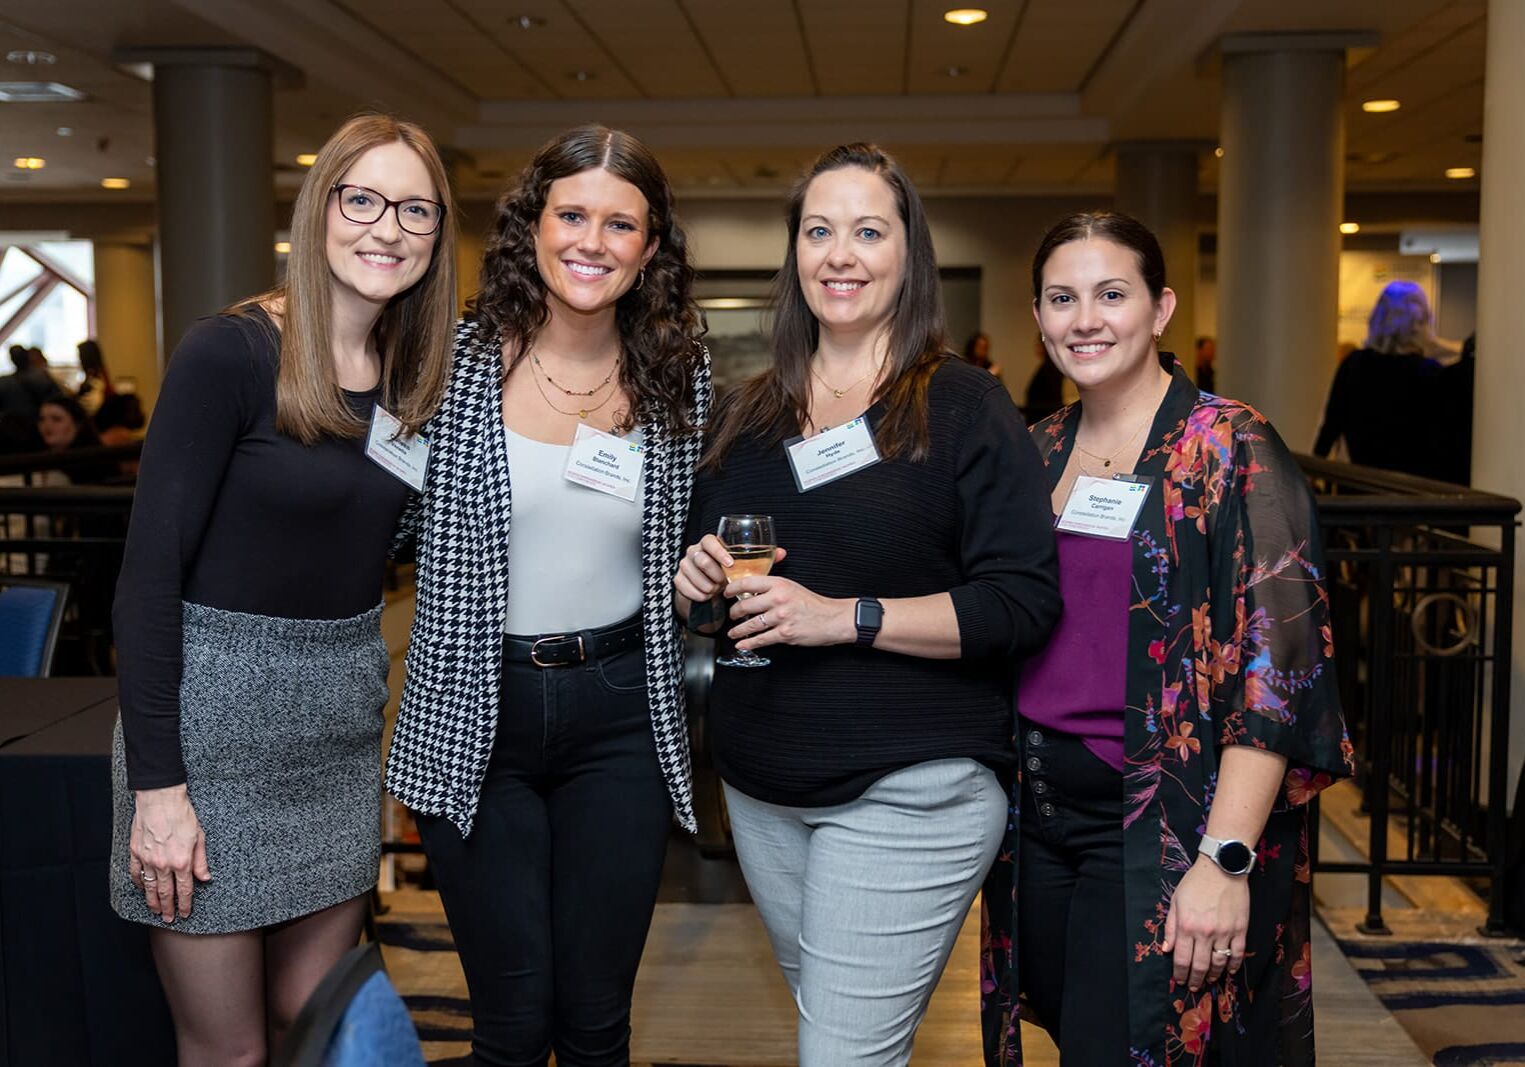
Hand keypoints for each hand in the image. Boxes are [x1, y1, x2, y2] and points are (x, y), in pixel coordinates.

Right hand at [130, 785, 210, 922]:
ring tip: (155, 911)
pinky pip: (136, 873)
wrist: (160, 799)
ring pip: (150, 887)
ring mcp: (148, 859)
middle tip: (168, 919)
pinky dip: (139, 883)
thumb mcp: (199, 837)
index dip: (185, 904)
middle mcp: (164, 864)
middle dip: (168, 908)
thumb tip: (205, 878)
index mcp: (182, 861)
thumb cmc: (182, 814)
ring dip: (152, 901)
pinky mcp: (135, 852)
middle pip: (166, 893)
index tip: (185, 914)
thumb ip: (201, 860)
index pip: (184, 890)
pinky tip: (143, 889)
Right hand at [673, 534, 785, 605]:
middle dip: (714, 574)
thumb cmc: (729, 574)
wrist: (710, 589)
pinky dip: (698, 594)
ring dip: (707, 585)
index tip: (730, 564)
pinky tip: (706, 597)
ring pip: (693, 574)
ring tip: (716, 590)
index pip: (709, 540)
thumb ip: (763, 558)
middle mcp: (694, 551)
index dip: (719, 551)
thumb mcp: (745, 567)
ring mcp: (684, 565)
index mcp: (709, 544)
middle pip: (700, 559)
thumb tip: (782, 552)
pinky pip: (685, 587)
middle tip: (723, 583)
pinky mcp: (678, 579)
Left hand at [726, 575, 854, 649]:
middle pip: (745, 605)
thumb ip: (772, 587)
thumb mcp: (791, 586)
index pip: (747, 583)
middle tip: (731, 615)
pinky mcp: (785, 634)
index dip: (731, 588)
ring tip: (732, 632)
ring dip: (738, 630)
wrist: (833, 618)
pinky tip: (742, 644)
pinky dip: (749, 643)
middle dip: (733, 613)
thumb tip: (750, 590)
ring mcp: (781, 617)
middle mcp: (779, 598)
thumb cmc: (812, 603)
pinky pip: (761, 640)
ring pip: (751, 624)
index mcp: (779, 584)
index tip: (726, 593)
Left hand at [1162, 857, 1248, 991]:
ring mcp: (1225, 932)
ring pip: (1219, 963)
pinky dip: (1233, 966)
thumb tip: (1166, 949)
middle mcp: (1205, 933)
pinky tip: (1229, 971)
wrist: (1222, 868)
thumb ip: (1171, 927)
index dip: (1180, 974)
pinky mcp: (1240, 929)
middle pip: (1200, 966)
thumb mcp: (1176, 902)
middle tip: (1194, 986)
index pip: (1182, 959)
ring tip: (1209, 980)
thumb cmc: (1195, 883)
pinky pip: (1238, 954)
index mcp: (1187, 926)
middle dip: (1195, 979)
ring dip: (1213, 975)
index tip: (1180, 981)